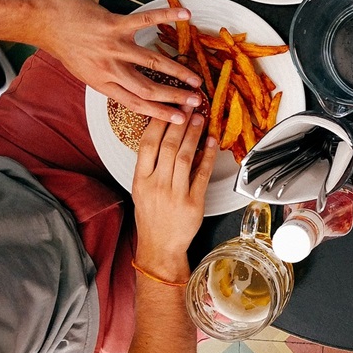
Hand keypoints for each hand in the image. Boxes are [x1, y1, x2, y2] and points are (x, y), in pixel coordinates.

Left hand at [38, 0, 202, 122]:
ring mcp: (113, 46)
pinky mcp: (113, 25)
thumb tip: (132, 87)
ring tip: (196, 78)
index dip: (161, 113)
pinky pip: (145, 21)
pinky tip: (185, 15)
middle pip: (148, 88)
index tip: (180, 119)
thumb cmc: (65, 45)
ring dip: (177, 71)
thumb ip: (109, 79)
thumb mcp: (85, 72)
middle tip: (196, 101)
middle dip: (175, 97)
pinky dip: (166, 16)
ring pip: (152, 62)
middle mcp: (109, 68)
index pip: (136, 103)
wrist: (43, 22)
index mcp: (103, 83)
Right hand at [132, 112, 216, 276]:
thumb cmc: (151, 217)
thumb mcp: (141, 189)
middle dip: (179, 123)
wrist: (160, 246)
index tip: (167, 107)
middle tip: (188, 106)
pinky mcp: (193, 203)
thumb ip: (150, 165)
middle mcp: (156, 185)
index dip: (159, 123)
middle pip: (168, 147)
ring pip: (186, 157)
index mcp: (140, 180)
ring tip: (199, 119)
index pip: (147, 144)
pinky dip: (208, 157)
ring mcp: (175, 194)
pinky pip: (202, 175)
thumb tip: (165, 137)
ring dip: (194, 135)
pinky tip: (212, 142)